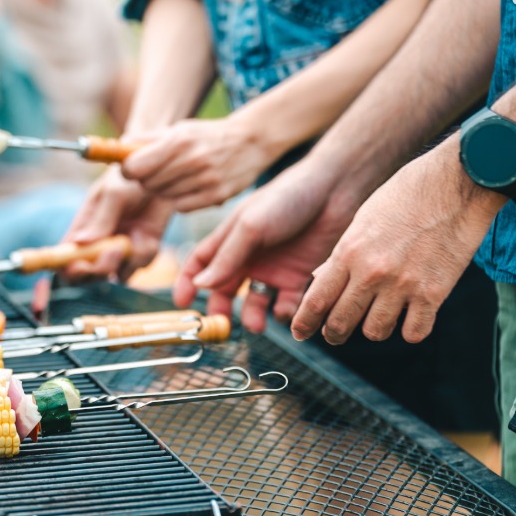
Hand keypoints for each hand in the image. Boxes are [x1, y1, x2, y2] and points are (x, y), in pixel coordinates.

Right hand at [62, 167, 173, 281]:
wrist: (164, 174)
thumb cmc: (131, 178)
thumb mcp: (114, 193)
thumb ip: (100, 219)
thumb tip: (79, 243)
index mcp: (81, 230)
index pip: (63, 259)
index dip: (66, 269)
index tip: (79, 265)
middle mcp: (97, 245)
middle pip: (86, 276)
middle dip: (96, 270)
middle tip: (113, 250)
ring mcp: (119, 251)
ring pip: (114, 275)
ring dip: (122, 263)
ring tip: (132, 239)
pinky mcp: (141, 252)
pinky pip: (139, 266)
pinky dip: (144, 255)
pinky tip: (148, 236)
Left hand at [122, 115, 279, 212]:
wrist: (251, 142)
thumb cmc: (207, 135)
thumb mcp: (179, 129)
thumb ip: (146, 140)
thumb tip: (116, 148)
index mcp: (179, 141)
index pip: (135, 166)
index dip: (127, 170)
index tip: (131, 167)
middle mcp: (192, 161)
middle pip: (146, 184)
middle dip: (144, 179)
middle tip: (155, 172)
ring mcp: (206, 181)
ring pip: (163, 196)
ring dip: (162, 189)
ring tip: (175, 176)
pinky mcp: (216, 197)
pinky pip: (181, 206)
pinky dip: (179, 199)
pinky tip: (189, 186)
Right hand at [172, 160, 352, 332]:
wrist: (334, 190)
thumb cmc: (286, 198)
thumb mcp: (250, 228)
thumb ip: (226, 258)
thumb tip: (200, 285)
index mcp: (230, 240)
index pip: (200, 264)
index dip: (188, 283)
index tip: (182, 304)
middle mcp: (248, 257)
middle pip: (224, 290)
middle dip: (221, 309)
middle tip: (221, 325)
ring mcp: (273, 268)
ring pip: (255, 302)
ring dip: (253, 316)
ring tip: (257, 324)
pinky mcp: (300, 277)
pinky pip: (288, 304)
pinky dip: (284, 313)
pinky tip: (285, 311)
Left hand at [291, 139, 505, 344]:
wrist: (457, 183)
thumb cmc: (406, 194)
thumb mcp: (362, 220)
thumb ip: (341, 255)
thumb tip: (319, 281)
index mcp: (348, 252)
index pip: (316, 300)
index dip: (304, 323)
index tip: (299, 333)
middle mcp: (371, 272)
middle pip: (340, 323)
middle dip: (334, 333)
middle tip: (336, 333)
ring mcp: (403, 285)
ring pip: (375, 332)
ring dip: (375, 329)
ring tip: (379, 317)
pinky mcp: (434, 293)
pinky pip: (414, 332)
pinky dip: (411, 330)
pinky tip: (411, 318)